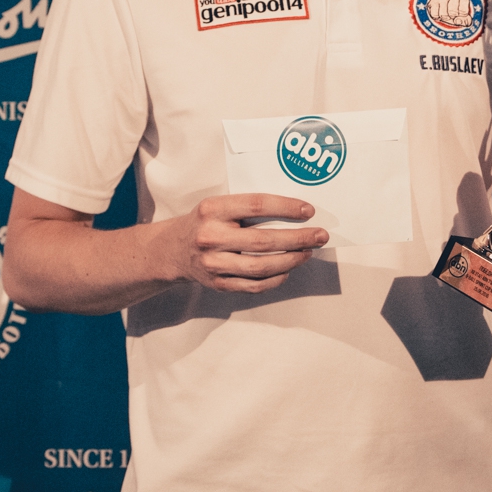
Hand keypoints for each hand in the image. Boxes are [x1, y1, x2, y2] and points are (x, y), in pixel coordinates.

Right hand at [152, 194, 327, 293]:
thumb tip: (293, 213)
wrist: (171, 250)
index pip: (256, 205)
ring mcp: (213, 263)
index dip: (286, 208)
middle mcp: (211, 236)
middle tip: (320, 235)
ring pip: (261, 266)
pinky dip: (275, 279)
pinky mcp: (218, 284)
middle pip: (263, 240)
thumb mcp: (217, 206)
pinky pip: (253, 285)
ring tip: (307, 252)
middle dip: (298, 239)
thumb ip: (247, 208)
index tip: (309, 211)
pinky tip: (288, 270)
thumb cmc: (205, 223)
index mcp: (213, 209)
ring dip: (291, 260)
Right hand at [428, 0, 475, 28]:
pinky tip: (438, 13)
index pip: (464, 12)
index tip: (460, 15)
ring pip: (444, 14)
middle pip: (453, 12)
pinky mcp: (434, 0)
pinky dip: (436, 17)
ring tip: (445, 15)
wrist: (443, 11)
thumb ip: (465, 21)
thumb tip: (457, 20)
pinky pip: (435, 14)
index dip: (461, 17)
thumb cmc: (455, 15)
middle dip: (452, 17)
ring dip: (444, 18)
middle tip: (451, 16)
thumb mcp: (463, 19)